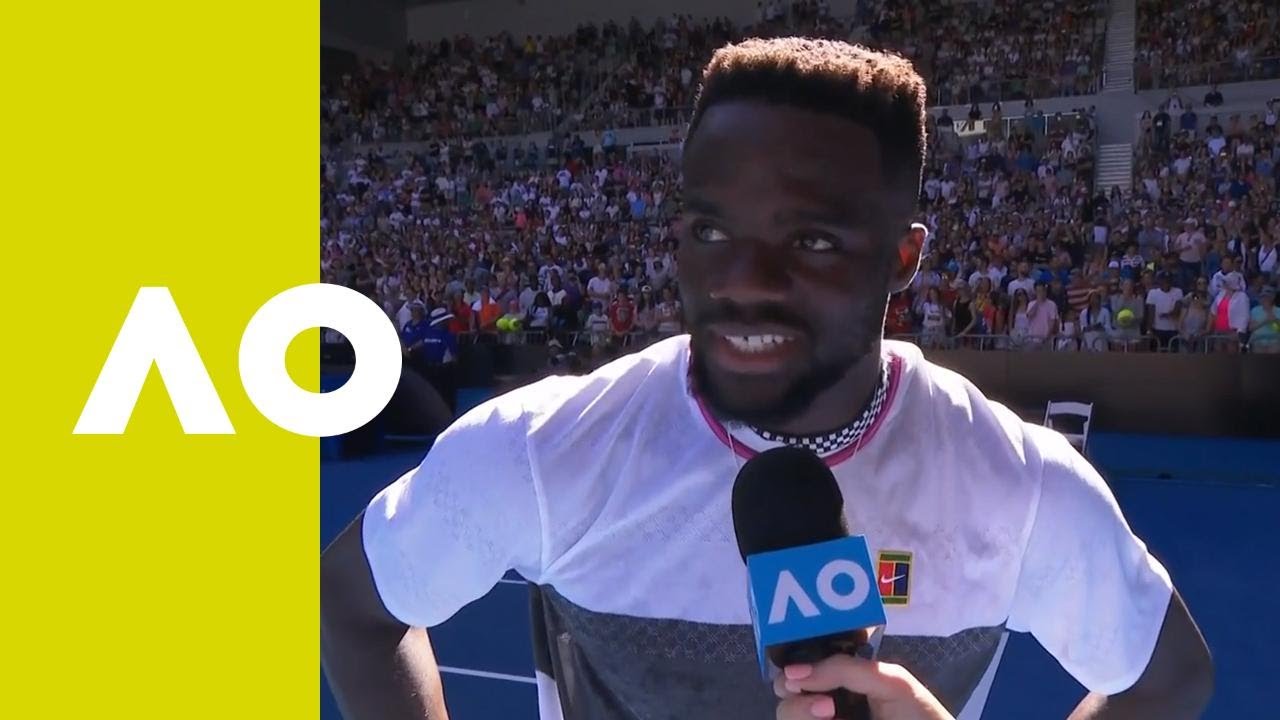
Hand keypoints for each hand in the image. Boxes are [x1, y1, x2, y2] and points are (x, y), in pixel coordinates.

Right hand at [773, 656, 952, 719]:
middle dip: (790, 688)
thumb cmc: (920, 717)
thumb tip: (793, 674)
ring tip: (829, 713)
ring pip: (785, 714)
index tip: (795, 668)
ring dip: (797, 710)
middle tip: (812, 692)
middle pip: (785, 691)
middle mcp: (828, 705)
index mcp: (843, 683)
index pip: (804, 667)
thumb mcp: (890, 682)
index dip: (793, 664)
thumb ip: (844, 669)